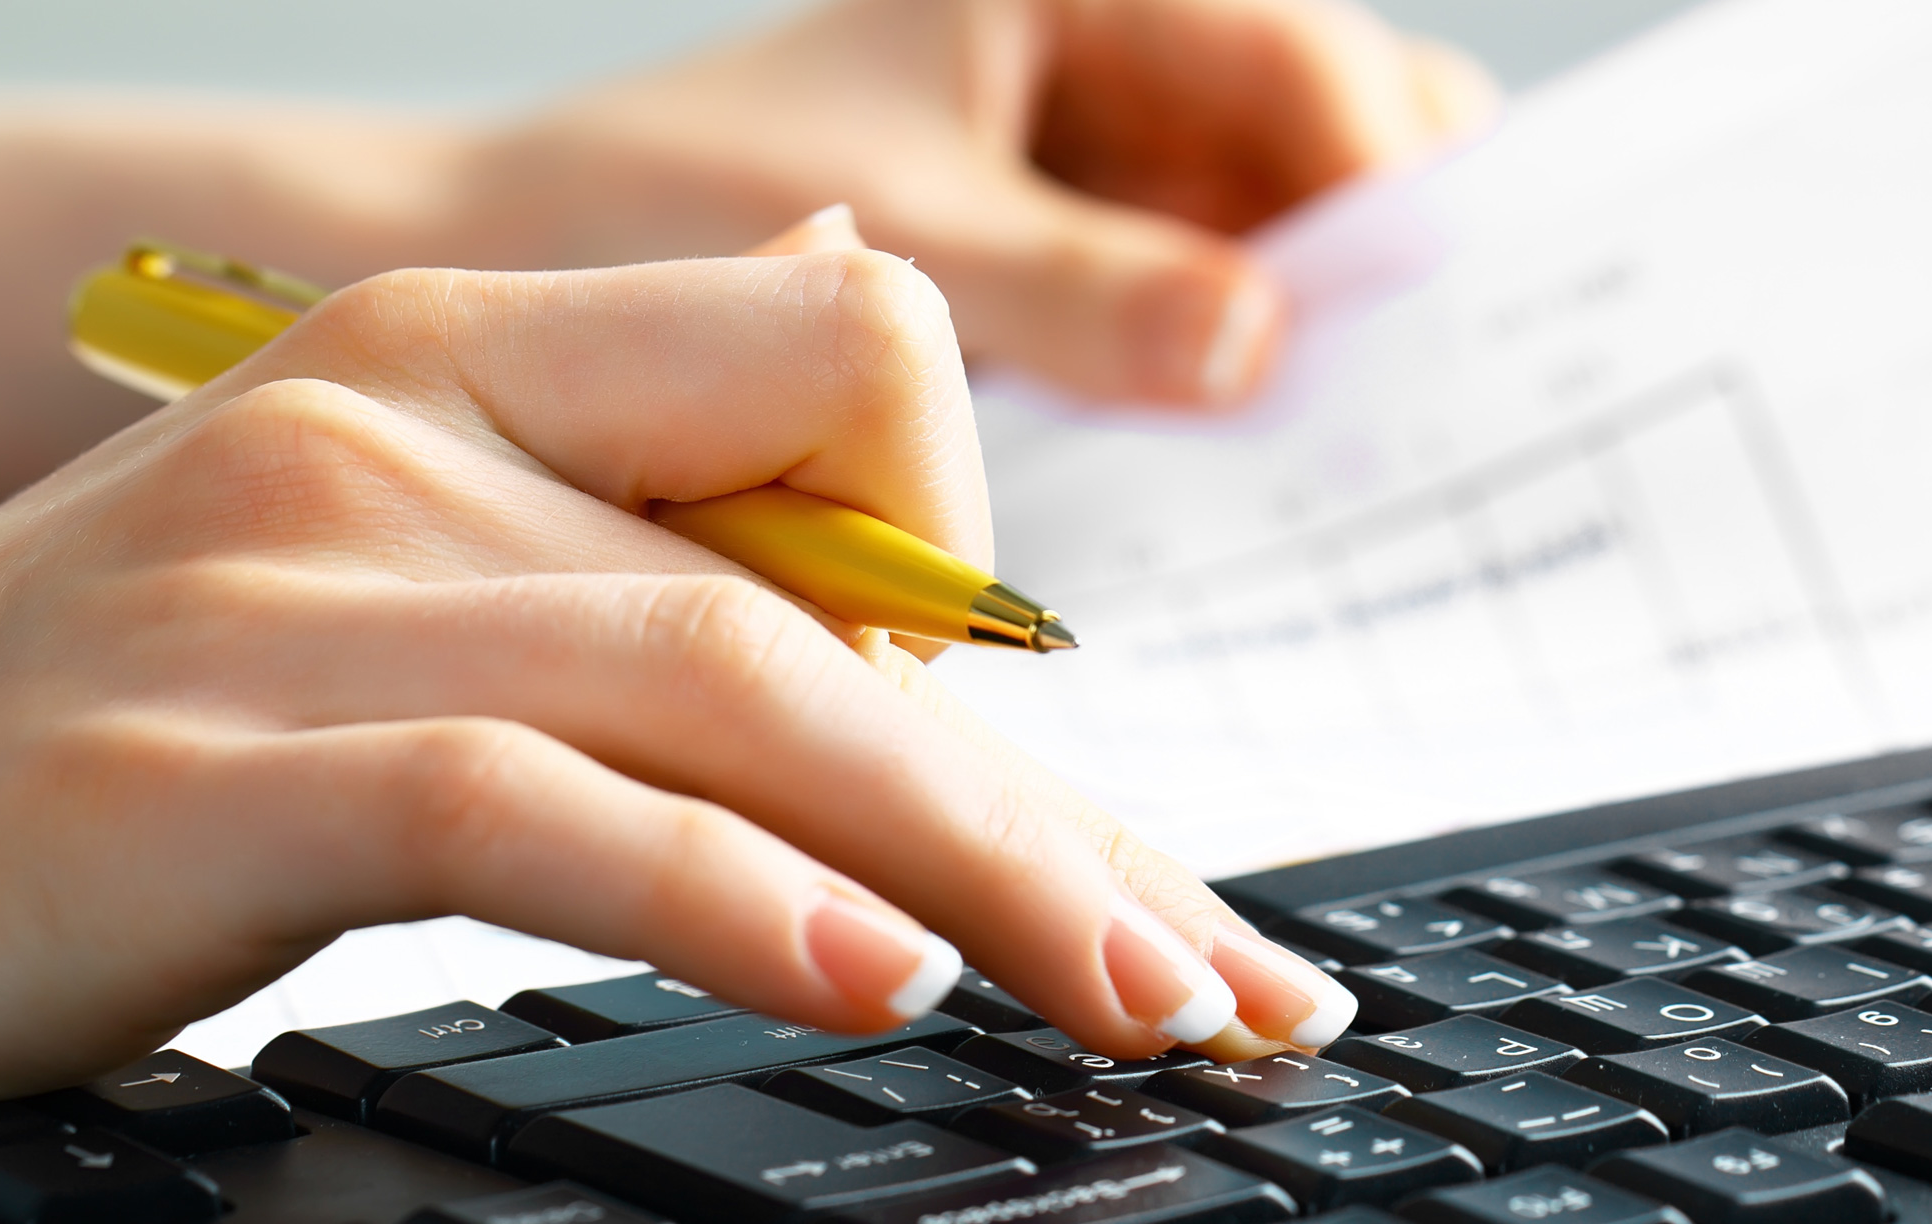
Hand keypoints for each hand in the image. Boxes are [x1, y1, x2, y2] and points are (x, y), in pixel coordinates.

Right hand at [0, 246, 1353, 1157]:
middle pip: (847, 565)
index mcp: (417, 359)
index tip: (1079, 823)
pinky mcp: (189, 769)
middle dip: (1080, 799)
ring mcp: (274, 586)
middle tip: (1228, 991)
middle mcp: (372, 428)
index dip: (997, 593)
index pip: (846, 368)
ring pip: (740, 684)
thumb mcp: (305, 609)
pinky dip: (719, 895)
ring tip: (1137, 1015)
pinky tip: (858, 987)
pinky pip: (530, 804)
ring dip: (986, 867)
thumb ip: (563, 541)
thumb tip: (839, 460)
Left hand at [454, 0, 1496, 407]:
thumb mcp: (901, 242)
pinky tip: (1234, 469)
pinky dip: (1231, 373)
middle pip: (1343, 137)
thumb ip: (1087, 291)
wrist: (527, 270)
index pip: (1317, 70)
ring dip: (1310, 329)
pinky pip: (1207, 303)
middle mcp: (1112, 46)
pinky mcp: (1073, 255)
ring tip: (1323, 456)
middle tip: (1394, 407)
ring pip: (1288, 229)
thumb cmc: (662, 204)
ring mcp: (1104, 152)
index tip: (1405, 329)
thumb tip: (1263, 349)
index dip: (1384, 193)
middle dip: (1376, 256)